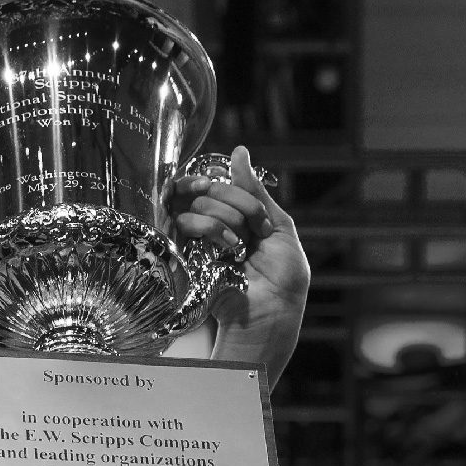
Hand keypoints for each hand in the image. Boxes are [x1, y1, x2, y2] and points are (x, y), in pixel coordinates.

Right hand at [169, 146, 310, 381]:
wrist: (271, 313)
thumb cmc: (283, 278)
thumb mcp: (278, 227)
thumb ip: (256, 191)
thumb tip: (238, 152)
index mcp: (238, 218)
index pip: (221, 183)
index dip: (225, 180)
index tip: (231, 182)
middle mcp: (216, 227)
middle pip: (209, 190)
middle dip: (236, 202)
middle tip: (253, 227)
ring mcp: (199, 243)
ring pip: (196, 205)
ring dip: (223, 217)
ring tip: (239, 243)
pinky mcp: (185, 258)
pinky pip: (183, 224)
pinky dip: (209, 227)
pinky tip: (227, 245)